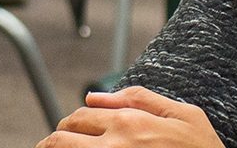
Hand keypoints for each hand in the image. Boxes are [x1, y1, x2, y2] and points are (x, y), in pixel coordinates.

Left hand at [37, 87, 220, 146]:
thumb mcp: (184, 114)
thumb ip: (139, 98)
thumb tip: (96, 95)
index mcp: (130, 123)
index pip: (80, 117)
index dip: (69, 124)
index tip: (69, 132)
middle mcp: (116, 146)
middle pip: (61, 140)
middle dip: (52, 142)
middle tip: (53, 147)